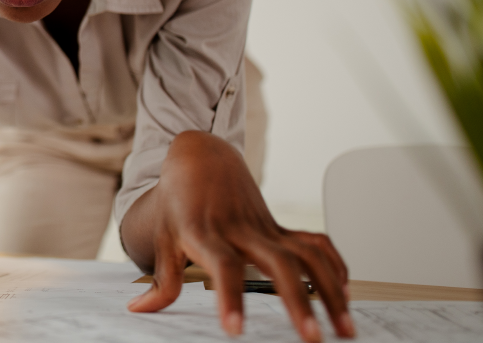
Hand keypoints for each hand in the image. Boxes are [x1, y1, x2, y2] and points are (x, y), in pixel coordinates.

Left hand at [122, 131, 352, 341]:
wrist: (201, 157)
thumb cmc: (179, 201)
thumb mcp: (163, 236)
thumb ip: (160, 279)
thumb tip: (138, 310)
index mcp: (206, 234)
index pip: (221, 267)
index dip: (229, 297)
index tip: (235, 330)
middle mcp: (241, 230)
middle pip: (278, 264)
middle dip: (298, 303)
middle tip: (312, 340)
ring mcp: (266, 227)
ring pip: (308, 255)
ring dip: (331, 291)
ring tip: (345, 330)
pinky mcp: (281, 227)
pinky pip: (316, 243)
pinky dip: (335, 265)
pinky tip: (345, 293)